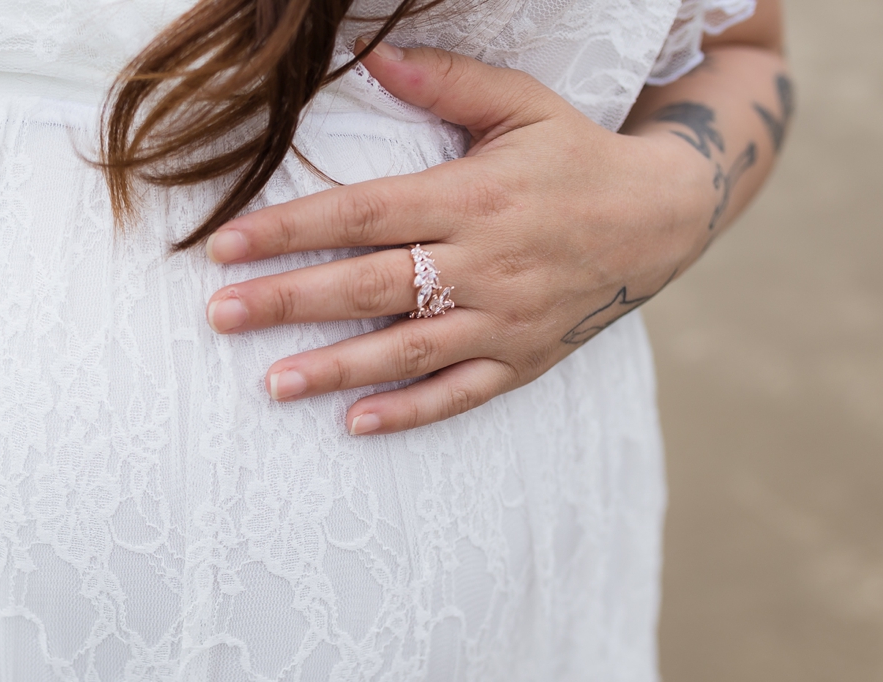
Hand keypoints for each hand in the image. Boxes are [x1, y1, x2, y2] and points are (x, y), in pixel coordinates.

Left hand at [203, 41, 716, 434]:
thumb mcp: (521, 104)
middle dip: (290, 301)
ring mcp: (504, 319)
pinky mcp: (522, 360)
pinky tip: (354, 424)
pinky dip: (409, 412)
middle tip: (220, 315)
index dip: (290, 229)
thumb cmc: (575, 156)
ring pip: (407, 349)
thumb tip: (374, 56)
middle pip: (370, 285)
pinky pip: (460, 394)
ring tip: (271, 383)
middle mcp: (483, 263)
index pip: (363, 214)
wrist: (662, 218)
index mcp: (472, 196)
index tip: (226, 246)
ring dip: (336, 369)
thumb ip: (446, 83)